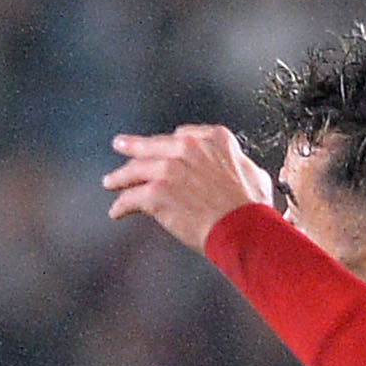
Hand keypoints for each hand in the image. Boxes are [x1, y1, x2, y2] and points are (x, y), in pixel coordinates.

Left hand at [104, 123, 275, 254]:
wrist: (243, 229)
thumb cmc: (253, 209)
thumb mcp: (255, 174)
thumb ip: (238, 163)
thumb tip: (237, 167)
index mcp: (213, 139)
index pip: (182, 136)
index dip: (169, 145)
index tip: (161, 148)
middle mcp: (187, 148)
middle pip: (152, 146)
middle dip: (133, 146)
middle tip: (120, 145)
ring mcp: (168, 169)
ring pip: (136, 170)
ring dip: (121, 177)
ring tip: (111, 182)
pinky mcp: (156, 193)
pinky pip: (131, 198)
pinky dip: (122, 206)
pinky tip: (117, 212)